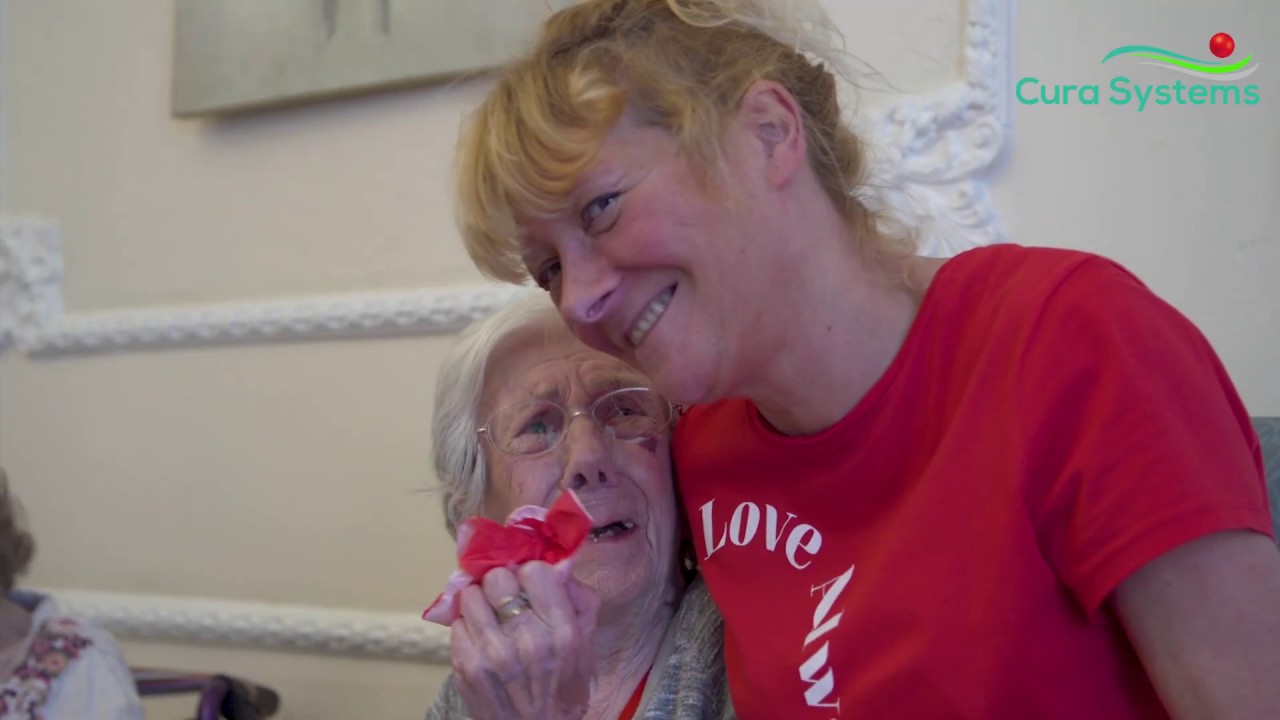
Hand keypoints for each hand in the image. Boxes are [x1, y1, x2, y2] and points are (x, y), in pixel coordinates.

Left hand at [450, 561, 599, 719]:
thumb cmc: (565, 686)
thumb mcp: (586, 642)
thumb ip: (577, 597)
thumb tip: (557, 563)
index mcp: (562, 631)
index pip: (535, 570)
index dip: (531, 574)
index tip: (530, 585)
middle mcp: (528, 639)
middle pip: (498, 577)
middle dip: (502, 583)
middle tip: (506, 596)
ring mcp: (493, 654)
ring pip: (471, 595)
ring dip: (481, 601)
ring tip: (491, 615)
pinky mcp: (467, 666)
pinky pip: (457, 622)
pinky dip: (468, 625)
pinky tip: (481, 637)